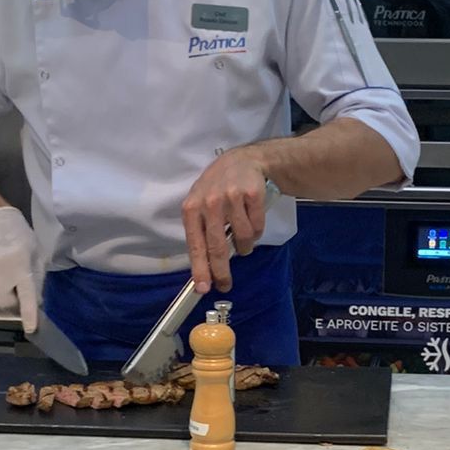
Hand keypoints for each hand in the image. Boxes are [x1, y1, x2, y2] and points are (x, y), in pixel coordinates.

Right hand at [0, 206, 42, 331]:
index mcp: (20, 265)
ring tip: (6, 278)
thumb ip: (37, 280)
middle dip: (15, 304)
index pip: (25, 294)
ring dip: (4, 297)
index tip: (31, 328)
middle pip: (6, 304)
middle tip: (20, 293)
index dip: (29, 313)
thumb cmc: (20, 237)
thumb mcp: (37, 255)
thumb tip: (35, 303)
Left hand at [181, 151, 268, 293]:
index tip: (204, 288)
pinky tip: (252, 220)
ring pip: (242, 238)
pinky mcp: (252, 194)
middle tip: (226, 285)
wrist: (243, 161)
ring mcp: (232, 197)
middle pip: (217, 247)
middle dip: (222, 271)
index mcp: (192, 208)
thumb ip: (201, 232)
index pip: (195, 244)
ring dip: (244, 245)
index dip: (200, 268)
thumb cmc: (218, 188)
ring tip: (242, 237)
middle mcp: (210, 202)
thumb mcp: (201, 205)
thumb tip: (204, 268)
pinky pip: (257, 227)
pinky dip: (257, 230)